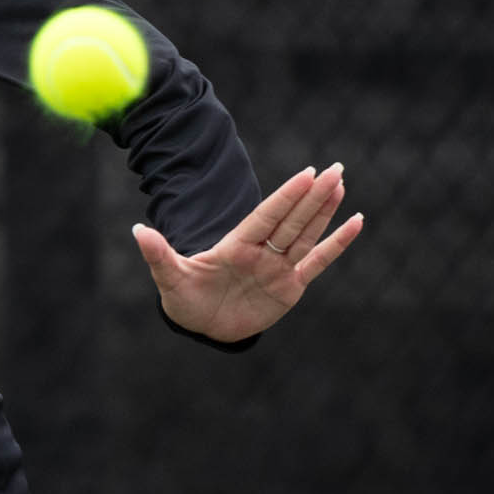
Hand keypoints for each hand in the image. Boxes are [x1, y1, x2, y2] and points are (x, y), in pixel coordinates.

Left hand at [132, 164, 363, 344]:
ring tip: (341, 184)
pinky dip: (336, 244)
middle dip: (313, 196)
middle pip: (292, 220)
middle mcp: (260, 252)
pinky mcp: (290, 287)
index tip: (307, 174)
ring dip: (324, 211)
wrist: (200, 325)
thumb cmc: (184, 298)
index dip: (286, 196)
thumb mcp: (169, 277)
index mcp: (235, 245)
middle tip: (336, 168)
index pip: (266, 216)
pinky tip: (355, 222)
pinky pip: (317, 262)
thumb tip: (138, 230)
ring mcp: (277, 268)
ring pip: (306, 235)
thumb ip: (158, 254)